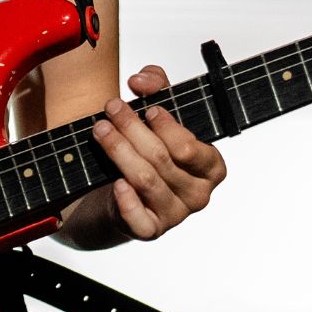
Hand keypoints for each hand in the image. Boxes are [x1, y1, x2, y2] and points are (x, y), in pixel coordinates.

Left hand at [90, 65, 227, 240]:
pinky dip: (127, 201)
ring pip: (145, 180)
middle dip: (132, 129)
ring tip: (100, 129)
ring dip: (119, 150)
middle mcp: (198, 193)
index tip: (147, 109)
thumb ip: (158, 86)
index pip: (190, 148)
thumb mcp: (161, 113)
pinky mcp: (151, 230)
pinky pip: (139, 219)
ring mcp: (175, 214)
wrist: (130, 189)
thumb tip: (141, 81)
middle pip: (162, 159)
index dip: (167, 127)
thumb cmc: (154, 148)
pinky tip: (116, 183)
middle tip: (112, 108)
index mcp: (211, 166)